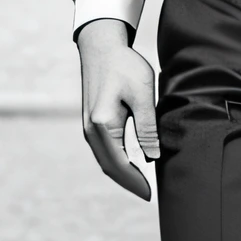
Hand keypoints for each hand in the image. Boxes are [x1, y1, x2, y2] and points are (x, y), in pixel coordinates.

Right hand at [77, 18, 159, 199]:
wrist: (101, 46)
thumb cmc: (124, 66)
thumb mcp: (143, 95)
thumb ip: (147, 128)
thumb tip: (152, 157)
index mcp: (103, 124)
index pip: (120, 164)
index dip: (135, 181)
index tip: (151, 193)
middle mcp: (91, 130)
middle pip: (109, 167)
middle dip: (128, 183)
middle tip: (148, 194)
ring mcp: (88, 127)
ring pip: (105, 160)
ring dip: (121, 174)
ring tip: (142, 183)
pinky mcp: (91, 123)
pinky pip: (103, 151)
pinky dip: (116, 162)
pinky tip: (130, 165)